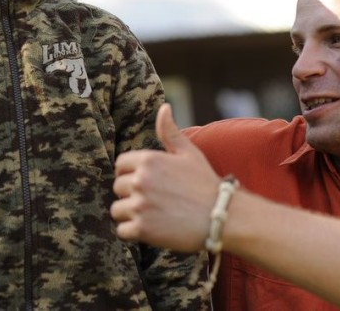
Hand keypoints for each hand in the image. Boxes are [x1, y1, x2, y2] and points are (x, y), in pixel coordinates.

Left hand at [112, 103, 220, 251]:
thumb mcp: (189, 153)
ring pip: (117, 210)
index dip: (130, 174)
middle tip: (155, 201)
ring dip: (131, 214)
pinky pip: (122, 231)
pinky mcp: (142, 229)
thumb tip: (163, 107)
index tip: (146, 183)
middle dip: (131, 195)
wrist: (222, 216)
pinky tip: (153, 229)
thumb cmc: (205, 184)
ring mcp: (140, 205)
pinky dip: (134, 232)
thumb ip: (170, 132)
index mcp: (149, 160)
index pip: (120, 165)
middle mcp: (140, 181)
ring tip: (154, 215)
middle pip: (117, 187)